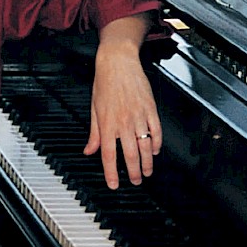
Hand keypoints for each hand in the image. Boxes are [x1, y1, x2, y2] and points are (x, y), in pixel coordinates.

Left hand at [83, 15, 161, 189]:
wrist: (118, 62)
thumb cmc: (104, 83)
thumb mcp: (94, 109)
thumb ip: (93, 133)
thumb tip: (88, 150)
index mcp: (106, 123)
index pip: (108, 154)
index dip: (111, 172)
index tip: (114, 185)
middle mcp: (123, 122)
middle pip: (130, 154)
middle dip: (134, 172)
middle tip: (137, 181)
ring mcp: (138, 116)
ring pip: (145, 146)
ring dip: (147, 163)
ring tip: (147, 172)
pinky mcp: (150, 108)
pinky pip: (157, 131)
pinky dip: (157, 144)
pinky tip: (155, 151)